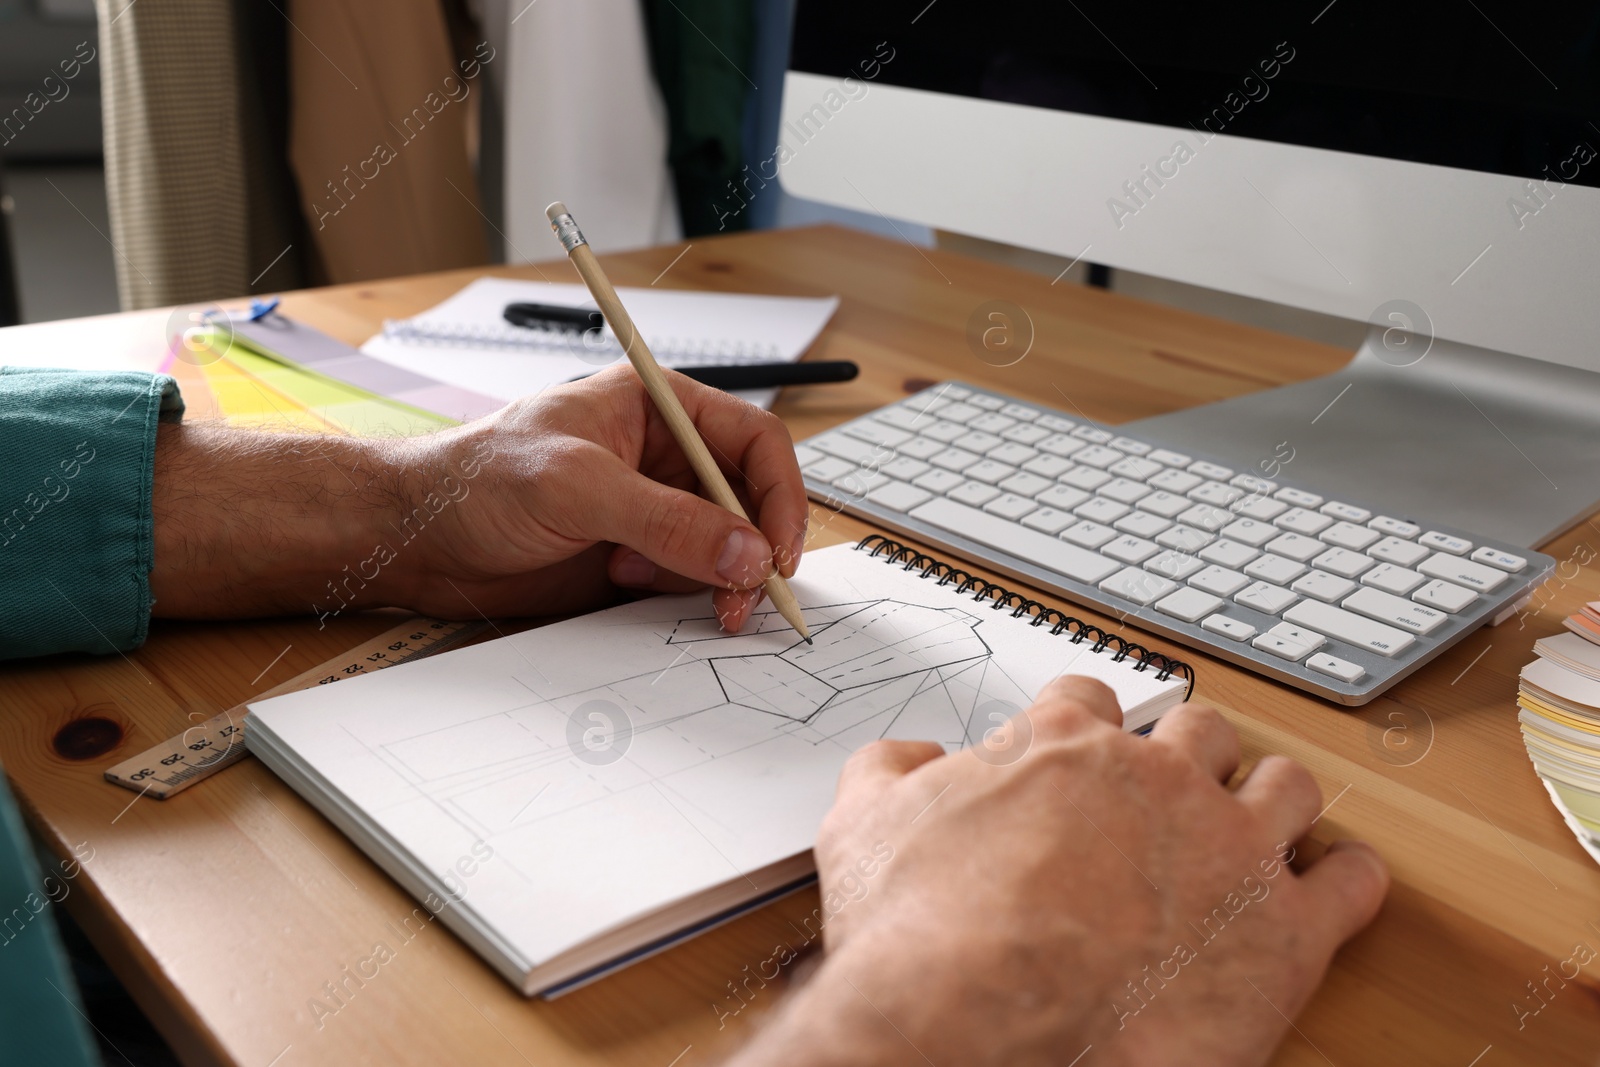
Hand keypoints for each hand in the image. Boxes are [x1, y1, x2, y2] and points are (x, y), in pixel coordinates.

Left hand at [150, 367, 806, 629]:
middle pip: (749, 498)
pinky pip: (690, 578)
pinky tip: (644, 595)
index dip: (778, 493)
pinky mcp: (635, 558)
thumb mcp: (575, 488)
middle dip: (756, 547)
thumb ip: (665, 519)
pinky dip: (694, 597)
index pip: (752, 439)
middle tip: (748, 594)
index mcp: (656, 408)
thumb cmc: (475, 481)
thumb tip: (744, 552)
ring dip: (725, 578)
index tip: (780, 548)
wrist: (416, 539)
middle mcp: (663, 456)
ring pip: (727, 545)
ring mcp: (652, 510)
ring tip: (700, 602)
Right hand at [727, 677, 1388, 1066]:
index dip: (1088, 729)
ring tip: (1261, 824)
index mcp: (1066, 747)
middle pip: (1200, 730)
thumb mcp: (862, 826)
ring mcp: (1228, 848)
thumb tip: (913, 758)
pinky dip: (1347, 878)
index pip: (1092, 702)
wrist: (978, 1030)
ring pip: (1286, 785)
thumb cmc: (922, 936)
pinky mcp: (1284, 931)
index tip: (1088, 756)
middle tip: (1175, 789)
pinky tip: (1331, 886)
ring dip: (1273, 798)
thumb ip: (888, 769)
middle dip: (1187, 753)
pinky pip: (1352, 882)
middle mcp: (1158, 778)